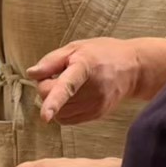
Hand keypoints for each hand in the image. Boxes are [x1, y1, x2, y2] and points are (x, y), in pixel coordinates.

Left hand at [28, 37, 165, 124]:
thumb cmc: (102, 53)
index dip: (54, 101)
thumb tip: (31, 74)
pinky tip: (74, 96)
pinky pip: (68, 119)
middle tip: (58, 74)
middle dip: (47, 88)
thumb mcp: (76, 47)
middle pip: (54, 98)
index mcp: (85, 66)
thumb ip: (52, 61)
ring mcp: (96, 105)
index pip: (67, 86)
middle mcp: (92, 89)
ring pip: (59, 112)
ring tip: (68, 85)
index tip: (45, 116)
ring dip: (55, 101)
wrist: (134, 68)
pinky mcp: (97, 115)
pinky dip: (63, 110)